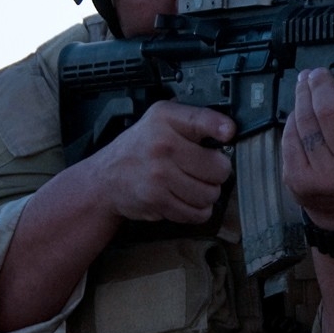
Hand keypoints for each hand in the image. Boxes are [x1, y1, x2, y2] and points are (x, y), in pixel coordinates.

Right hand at [84, 101, 235, 223]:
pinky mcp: (158, 201)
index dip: (222, 128)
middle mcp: (162, 146)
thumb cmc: (138, 149)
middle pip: (218, 167)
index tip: (228, 133)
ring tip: (194, 185)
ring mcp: (159, 176)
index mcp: (164, 120)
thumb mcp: (160, 120)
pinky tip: (187, 199)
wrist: (105, 180)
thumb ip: (193, 120)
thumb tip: (228, 131)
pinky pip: (196, 213)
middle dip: (217, 172)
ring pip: (210, 194)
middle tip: (207, 170)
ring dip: (207, 194)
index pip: (202, 120)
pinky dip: (197, 210)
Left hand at [284, 68, 333, 227]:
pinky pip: (290, 136)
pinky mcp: (298, 179)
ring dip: (304, 95)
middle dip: (322, 88)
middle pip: (330, 119)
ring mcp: (323, 178)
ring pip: (306, 123)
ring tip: (306, 82)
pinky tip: (299, 107)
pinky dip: (293, 117)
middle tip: (320, 74)